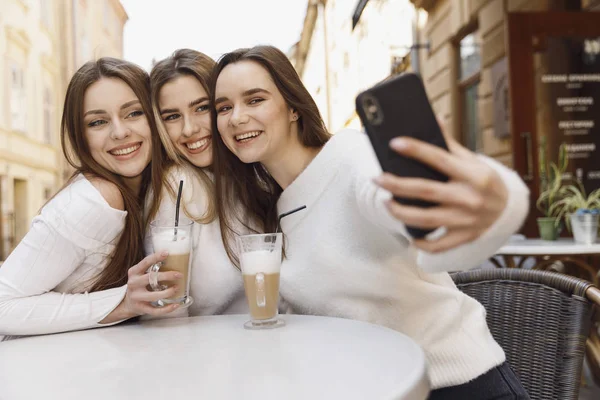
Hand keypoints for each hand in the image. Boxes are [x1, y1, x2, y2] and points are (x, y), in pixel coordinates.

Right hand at [99, 252, 181, 323]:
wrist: (127, 303)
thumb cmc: (139, 285)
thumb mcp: (140, 274)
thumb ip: (152, 269)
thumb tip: (174, 261)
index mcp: (134, 273)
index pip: (145, 262)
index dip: (156, 257)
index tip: (166, 253)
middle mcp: (133, 284)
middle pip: (150, 278)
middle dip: (167, 276)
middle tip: (179, 274)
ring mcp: (136, 297)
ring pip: (154, 296)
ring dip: (168, 292)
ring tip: (177, 288)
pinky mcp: (141, 308)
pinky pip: (156, 310)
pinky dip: (167, 309)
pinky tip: (175, 305)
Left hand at [374, 122, 507, 252]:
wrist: (509, 210)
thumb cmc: (485, 182)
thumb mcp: (473, 160)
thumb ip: (451, 145)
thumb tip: (434, 120)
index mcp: (473, 174)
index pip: (439, 159)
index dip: (416, 150)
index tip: (394, 143)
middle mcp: (469, 198)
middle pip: (425, 191)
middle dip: (397, 185)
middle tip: (378, 179)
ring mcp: (466, 220)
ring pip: (426, 219)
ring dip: (401, 213)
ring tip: (386, 203)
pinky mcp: (464, 237)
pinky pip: (438, 245)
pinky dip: (422, 243)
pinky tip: (409, 235)